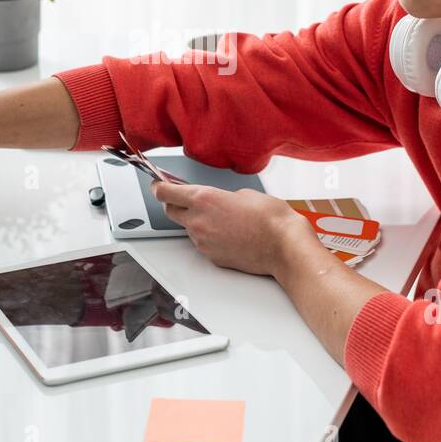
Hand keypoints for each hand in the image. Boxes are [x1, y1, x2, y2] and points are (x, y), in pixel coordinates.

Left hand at [150, 182, 319, 276]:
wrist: (282, 246)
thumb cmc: (269, 218)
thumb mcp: (244, 193)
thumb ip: (222, 197)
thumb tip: (218, 202)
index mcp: (203, 199)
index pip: (165, 192)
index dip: (159, 187)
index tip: (158, 185)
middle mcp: (198, 221)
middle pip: (170, 211)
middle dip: (175, 204)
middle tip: (186, 200)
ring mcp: (203, 241)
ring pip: (189, 229)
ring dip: (197, 222)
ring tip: (223, 219)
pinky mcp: (211, 256)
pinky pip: (203, 243)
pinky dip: (210, 237)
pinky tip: (230, 234)